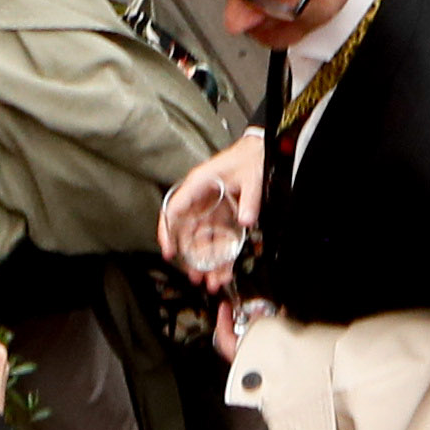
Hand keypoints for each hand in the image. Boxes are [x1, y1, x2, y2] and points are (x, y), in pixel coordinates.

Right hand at [158, 137, 265, 284]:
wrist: (261, 150)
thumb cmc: (251, 156)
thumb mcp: (252, 176)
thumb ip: (249, 199)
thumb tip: (244, 220)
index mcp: (199, 184)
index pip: (174, 210)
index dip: (168, 231)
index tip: (169, 251)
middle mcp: (201, 197)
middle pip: (188, 231)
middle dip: (190, 256)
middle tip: (195, 274)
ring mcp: (211, 207)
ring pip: (202, 238)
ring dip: (205, 260)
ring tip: (210, 279)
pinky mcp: (222, 214)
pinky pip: (217, 237)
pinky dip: (220, 253)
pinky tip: (223, 269)